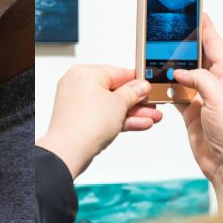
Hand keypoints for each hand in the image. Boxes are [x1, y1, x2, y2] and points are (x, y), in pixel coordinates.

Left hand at [36, 65, 164, 178]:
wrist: (69, 151)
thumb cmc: (86, 123)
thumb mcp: (119, 104)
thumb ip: (133, 93)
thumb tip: (140, 87)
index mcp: (86, 73)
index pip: (117, 72)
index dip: (137, 80)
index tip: (149, 86)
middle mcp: (79, 84)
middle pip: (115, 90)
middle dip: (137, 101)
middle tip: (152, 105)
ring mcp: (78, 103)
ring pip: (111, 105)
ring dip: (133, 112)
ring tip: (152, 117)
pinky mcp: (79, 119)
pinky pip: (104, 115)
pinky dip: (120, 120)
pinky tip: (140, 123)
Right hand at [172, 16, 222, 202]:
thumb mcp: (221, 99)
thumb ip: (201, 80)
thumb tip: (182, 71)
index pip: (216, 47)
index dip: (206, 30)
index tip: (198, 13)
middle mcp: (217, 86)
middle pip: (198, 59)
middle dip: (186, 46)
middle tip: (172, 31)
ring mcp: (204, 100)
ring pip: (185, 76)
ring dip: (173, 68)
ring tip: (160, 55)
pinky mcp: (193, 114)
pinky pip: (176, 95)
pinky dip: (167, 89)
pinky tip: (159, 83)